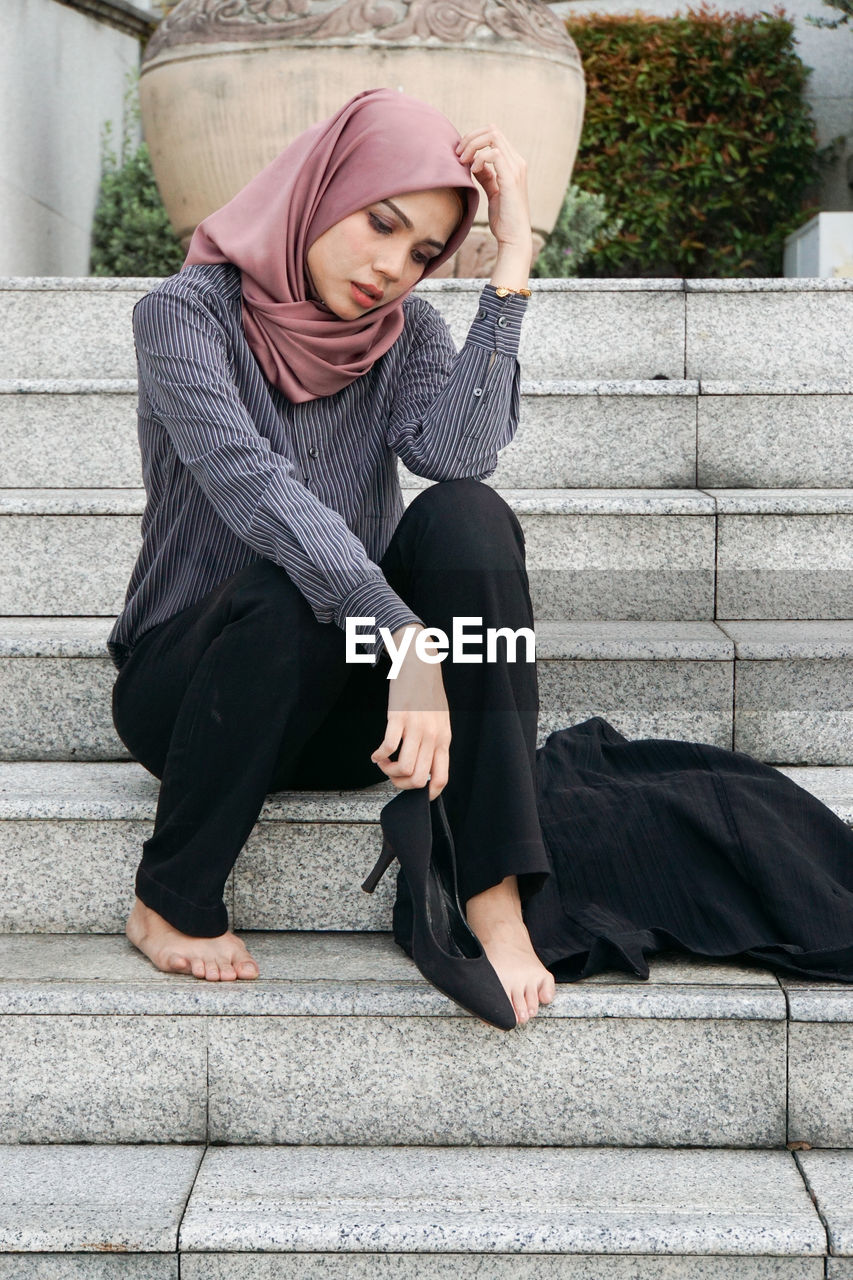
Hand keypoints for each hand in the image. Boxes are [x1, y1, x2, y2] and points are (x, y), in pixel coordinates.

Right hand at [370, 626, 451, 801]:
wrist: (420, 663)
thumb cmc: (428, 692)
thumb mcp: (439, 720)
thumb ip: (434, 742)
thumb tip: (424, 766)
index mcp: (444, 739)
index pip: (441, 777)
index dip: (427, 793)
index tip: (415, 792)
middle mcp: (432, 736)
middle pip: (418, 779)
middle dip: (401, 784)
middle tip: (392, 774)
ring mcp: (416, 727)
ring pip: (403, 768)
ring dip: (388, 772)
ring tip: (383, 763)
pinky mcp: (399, 717)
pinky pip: (388, 748)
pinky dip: (378, 756)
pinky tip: (376, 753)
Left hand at [455, 124, 532, 255]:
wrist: (514, 238)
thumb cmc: (504, 219)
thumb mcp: (493, 192)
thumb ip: (486, 175)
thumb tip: (474, 163)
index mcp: (513, 163)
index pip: (493, 135)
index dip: (474, 139)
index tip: (460, 155)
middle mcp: (517, 162)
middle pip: (492, 130)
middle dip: (470, 138)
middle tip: (458, 155)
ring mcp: (515, 169)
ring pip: (493, 137)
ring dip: (473, 145)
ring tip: (463, 162)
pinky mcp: (511, 179)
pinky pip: (494, 154)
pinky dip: (479, 158)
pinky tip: (473, 171)